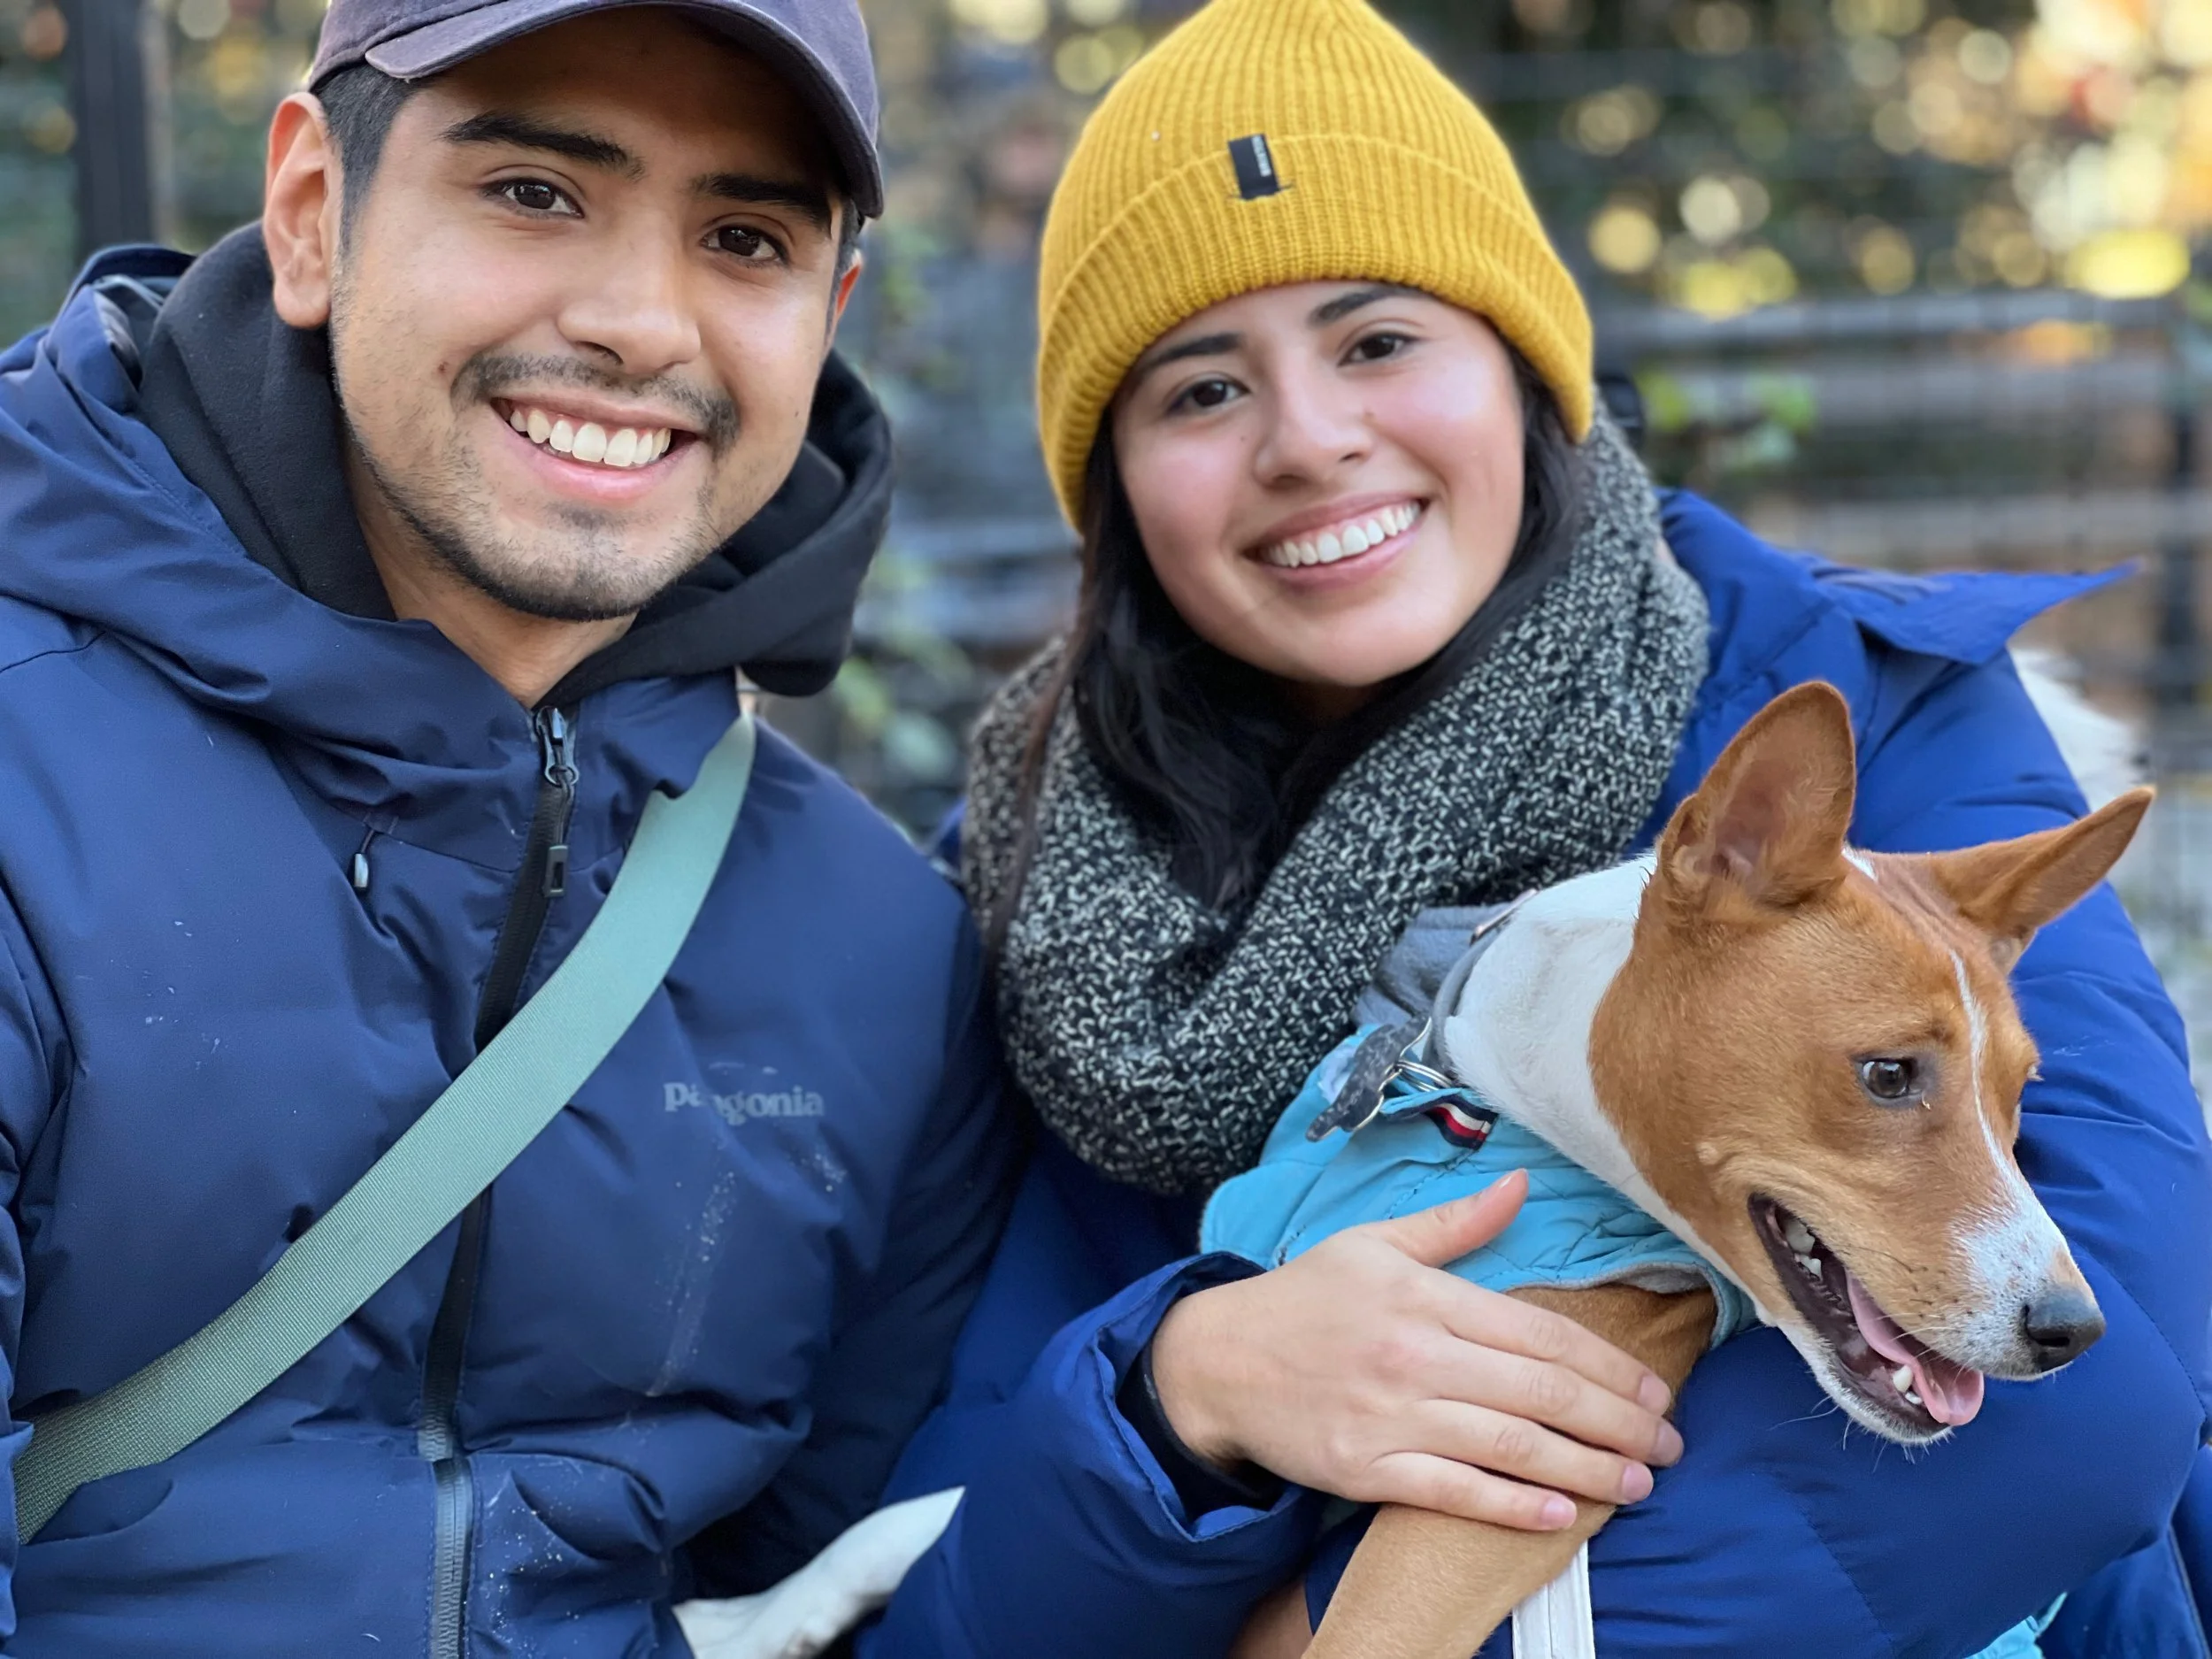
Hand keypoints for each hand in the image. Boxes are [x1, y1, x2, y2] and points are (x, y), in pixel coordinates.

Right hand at [1150, 1170, 1682, 1530]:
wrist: (1219, 1361)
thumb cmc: (1305, 1299)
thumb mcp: (1374, 1244)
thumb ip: (1455, 1223)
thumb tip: (1521, 1185)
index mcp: (1425, 1295)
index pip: (1540, 1332)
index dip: (1607, 1365)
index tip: (1653, 1390)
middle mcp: (1416, 1355)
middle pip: (1540, 1392)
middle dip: (1616, 1423)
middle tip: (1665, 1447)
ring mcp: (1391, 1415)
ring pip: (1510, 1447)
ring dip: (1584, 1471)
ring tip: (1634, 1486)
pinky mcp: (1366, 1468)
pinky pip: (1453, 1492)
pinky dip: (1510, 1507)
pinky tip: (1559, 1515)